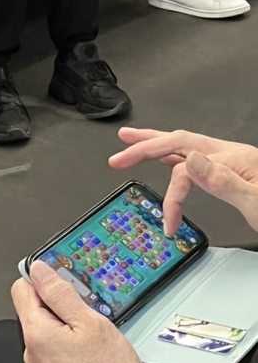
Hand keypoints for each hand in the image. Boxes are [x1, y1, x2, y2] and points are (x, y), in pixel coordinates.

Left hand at [12, 261, 142, 362]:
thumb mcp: (89, 322)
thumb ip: (60, 293)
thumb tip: (39, 270)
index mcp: (36, 332)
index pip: (22, 288)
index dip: (43, 280)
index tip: (64, 282)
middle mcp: (32, 349)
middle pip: (34, 307)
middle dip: (58, 302)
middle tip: (85, 310)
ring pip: (47, 326)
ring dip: (66, 321)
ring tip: (92, 332)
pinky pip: (56, 345)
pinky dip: (70, 339)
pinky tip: (91, 347)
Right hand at [114, 127, 257, 234]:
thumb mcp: (257, 203)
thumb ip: (225, 181)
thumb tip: (190, 160)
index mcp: (234, 159)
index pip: (187, 169)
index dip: (172, 194)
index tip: (169, 221)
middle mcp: (230, 155)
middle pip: (178, 143)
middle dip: (144, 147)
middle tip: (119, 158)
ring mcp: (231, 161)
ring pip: (184, 146)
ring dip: (155, 144)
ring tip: (130, 141)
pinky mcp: (233, 170)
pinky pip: (195, 157)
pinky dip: (173, 156)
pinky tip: (166, 158)